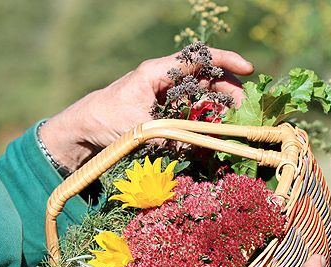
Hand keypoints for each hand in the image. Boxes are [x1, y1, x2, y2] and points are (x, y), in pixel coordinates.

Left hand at [39, 48, 253, 170]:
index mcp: (157, 72)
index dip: (226, 61)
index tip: (248, 69)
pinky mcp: (165, 109)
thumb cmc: (106, 122)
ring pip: (202, 93)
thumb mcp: (141, 129)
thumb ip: (173, 135)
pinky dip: (207, 118)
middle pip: (206, 76)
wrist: (83, 130)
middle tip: (245, 110)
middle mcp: (165, 79)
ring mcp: (166, 94)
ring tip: (234, 122)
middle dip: (230, 90)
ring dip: (220, 106)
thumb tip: (203, 144)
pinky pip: (193, 109)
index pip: (198, 58)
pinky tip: (215, 130)